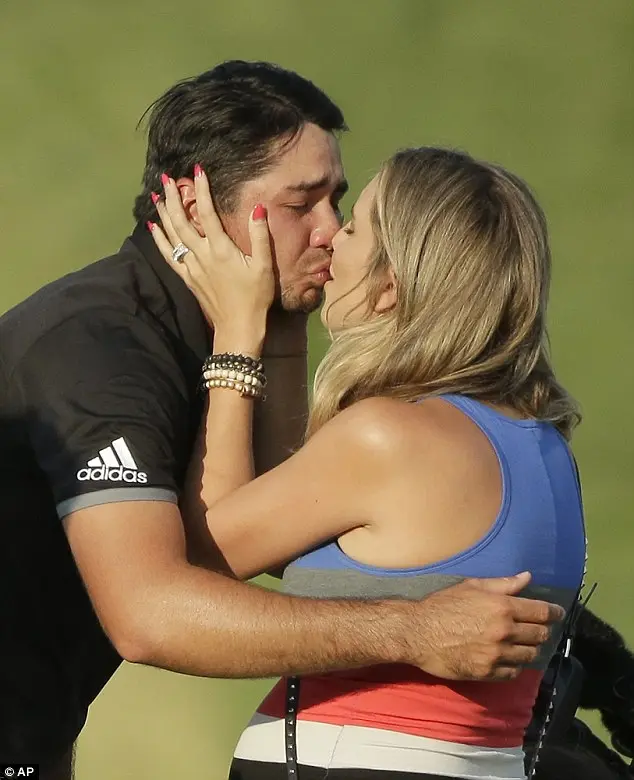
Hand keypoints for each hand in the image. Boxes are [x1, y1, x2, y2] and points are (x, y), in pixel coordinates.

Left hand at [149, 167, 274, 338]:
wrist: (238, 327)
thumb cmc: (255, 297)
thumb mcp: (264, 266)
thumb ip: (260, 236)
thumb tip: (258, 208)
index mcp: (221, 249)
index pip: (207, 212)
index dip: (201, 190)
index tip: (198, 170)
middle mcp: (202, 255)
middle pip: (182, 220)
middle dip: (173, 197)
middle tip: (166, 178)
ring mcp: (192, 267)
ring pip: (172, 235)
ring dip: (163, 214)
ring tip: (156, 195)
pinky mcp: (188, 278)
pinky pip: (169, 255)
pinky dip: (159, 239)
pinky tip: (152, 227)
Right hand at [402, 572, 564, 680]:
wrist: (418, 632)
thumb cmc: (443, 605)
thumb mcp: (472, 587)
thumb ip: (503, 584)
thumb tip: (527, 577)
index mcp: (503, 607)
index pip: (541, 612)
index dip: (554, 613)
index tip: (558, 613)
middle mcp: (505, 631)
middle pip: (540, 635)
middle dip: (542, 631)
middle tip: (539, 629)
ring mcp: (497, 654)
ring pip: (530, 655)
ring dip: (529, 649)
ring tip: (523, 644)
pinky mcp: (488, 672)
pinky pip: (514, 672)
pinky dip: (515, 665)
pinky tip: (508, 658)